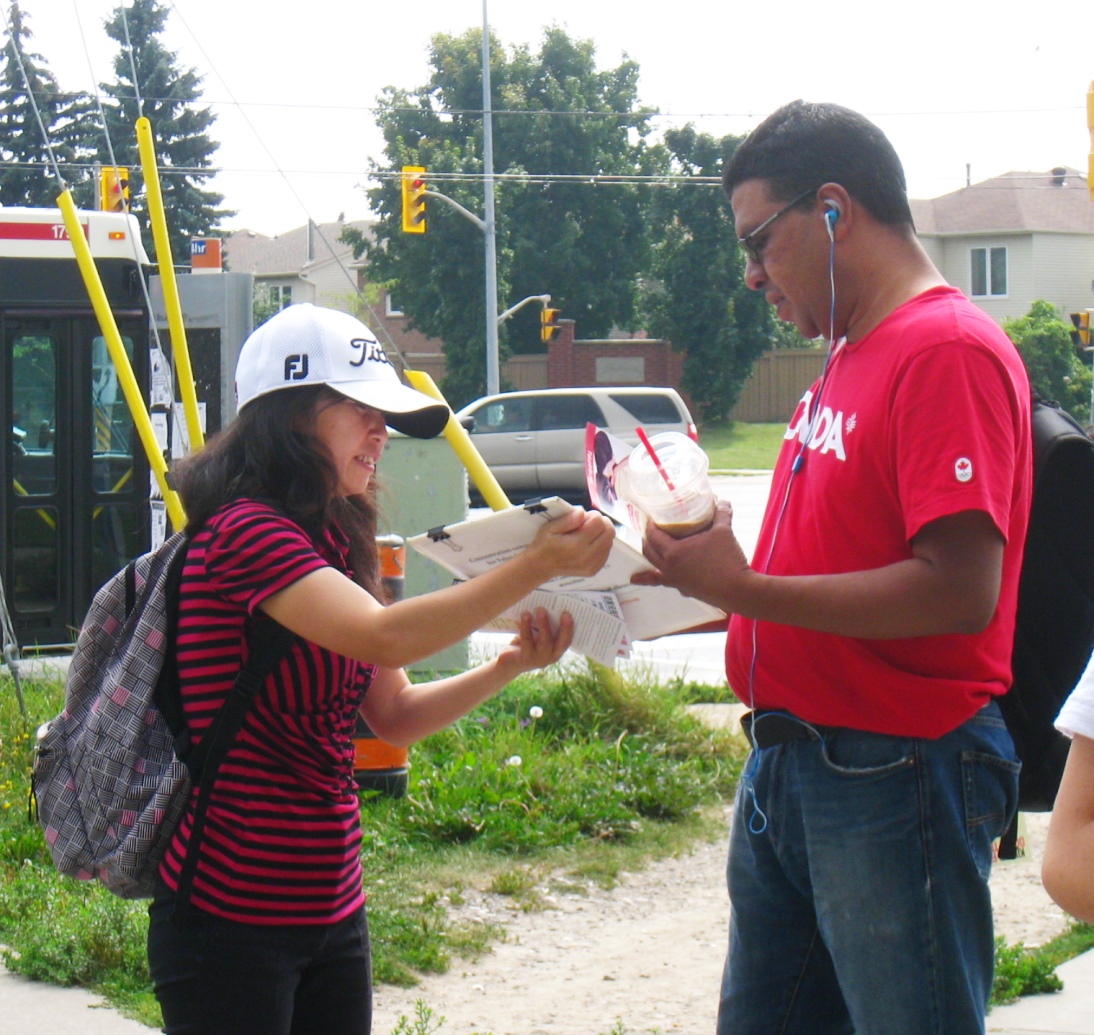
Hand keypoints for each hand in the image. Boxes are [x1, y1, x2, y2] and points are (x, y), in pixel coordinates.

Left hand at [495, 607, 574, 677]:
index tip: (569, 613)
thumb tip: (548, 601)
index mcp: (557, 650)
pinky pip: (527, 642)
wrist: (507, 661)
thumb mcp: (537, 633)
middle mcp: (551, 657)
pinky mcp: (525, 659)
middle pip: (561, 643)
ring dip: (544, 624)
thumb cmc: (525, 642)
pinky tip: (525, 615)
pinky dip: (526, 627)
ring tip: (540, 609)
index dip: (570, 628)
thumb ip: (544, 624)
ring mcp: (538, 660)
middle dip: (564, 628)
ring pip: (545, 643)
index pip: (567, 640)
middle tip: (565, 613)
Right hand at [526, 508, 614, 580]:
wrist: (541, 566)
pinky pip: (606, 552)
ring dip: (601, 534)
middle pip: (609, 532)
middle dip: (601, 523)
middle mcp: (587, 556)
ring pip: (609, 541)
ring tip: (587, 534)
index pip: (598, 522)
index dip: (592, 515)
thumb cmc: (545, 544)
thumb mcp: (550, 527)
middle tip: (588, 523)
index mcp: (576, 544)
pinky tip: (589, 544)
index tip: (583, 517)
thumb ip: (568, 520)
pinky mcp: (594, 570)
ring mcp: (592, 565)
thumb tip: (583, 512)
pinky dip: (601, 544)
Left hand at [632, 500, 750, 607]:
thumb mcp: (724, 532)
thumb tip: (722, 501)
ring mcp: (677, 582)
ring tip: (638, 572)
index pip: (654, 537)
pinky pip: (670, 584)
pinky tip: (668, 580)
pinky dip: (666, 580)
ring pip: (655, 574)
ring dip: (648, 568)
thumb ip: (721, 514)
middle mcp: (670, 568)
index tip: (649, 519)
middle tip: (647, 535)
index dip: (649, 527)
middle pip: (649, 554)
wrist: (737, 589)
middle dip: (646, 543)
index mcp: (673, 552)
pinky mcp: (687, 591)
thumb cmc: (727, 559)